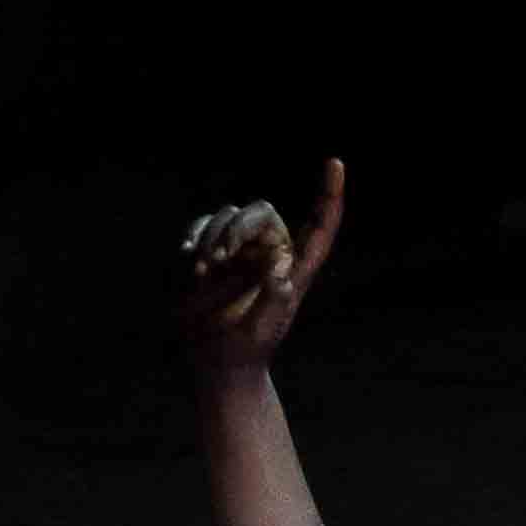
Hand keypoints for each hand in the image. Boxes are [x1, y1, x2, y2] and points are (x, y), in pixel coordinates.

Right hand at [178, 159, 344, 371]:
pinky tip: (190, 261)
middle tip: (219, 259)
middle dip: (238, 228)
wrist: (214, 362)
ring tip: (203, 273)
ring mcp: (241, 251)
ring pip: (227, 216)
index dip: (330, 195)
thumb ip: (274, 298)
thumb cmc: (244, 351)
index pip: (320, 227)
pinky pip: (202, 228)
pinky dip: (194, 239)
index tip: (335, 163)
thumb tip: (278, 262)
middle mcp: (270, 251)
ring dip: (211, 239)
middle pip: (261, 212)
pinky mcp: (212, 253)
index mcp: (295, 268)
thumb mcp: (262, 330)